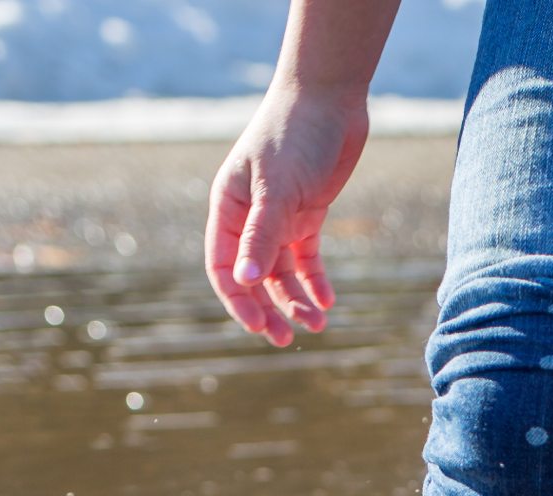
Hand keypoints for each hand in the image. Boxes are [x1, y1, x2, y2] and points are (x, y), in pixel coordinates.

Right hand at [205, 87, 368, 345]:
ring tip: (318, 324)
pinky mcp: (308, 212)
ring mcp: (279, 215)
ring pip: (282, 271)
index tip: (260, 327)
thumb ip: (261, 235)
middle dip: (269, 309)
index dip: (239, 301)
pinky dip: (316, 280)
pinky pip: (307, 257)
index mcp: (227, 209)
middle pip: (253, 276)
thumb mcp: (278, 189)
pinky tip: (328, 300)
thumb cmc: (295, 135)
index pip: (223, 268)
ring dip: (296, 299)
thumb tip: (244, 281)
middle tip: (287, 340)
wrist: (330, 99)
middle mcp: (249, 216)